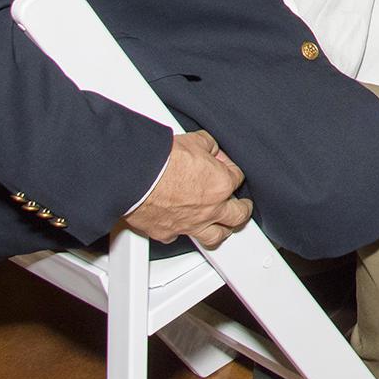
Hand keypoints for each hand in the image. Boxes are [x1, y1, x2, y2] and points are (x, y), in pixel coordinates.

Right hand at [124, 131, 251, 246]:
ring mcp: (190, 223)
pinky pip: (179, 237)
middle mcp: (210, 208)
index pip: (237, 178)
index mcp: (221, 184)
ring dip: (222, 230)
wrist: (135, 177)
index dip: (230, 169)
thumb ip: (207, 145)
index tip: (225, 167)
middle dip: (242, 210)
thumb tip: (208, 147)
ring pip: (215, 236)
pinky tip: (183, 228)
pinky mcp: (168, 233)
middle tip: (243, 207)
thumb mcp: (194, 140)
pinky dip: (182, 232)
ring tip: (225, 227)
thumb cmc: (162, 160)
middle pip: (238, 215)